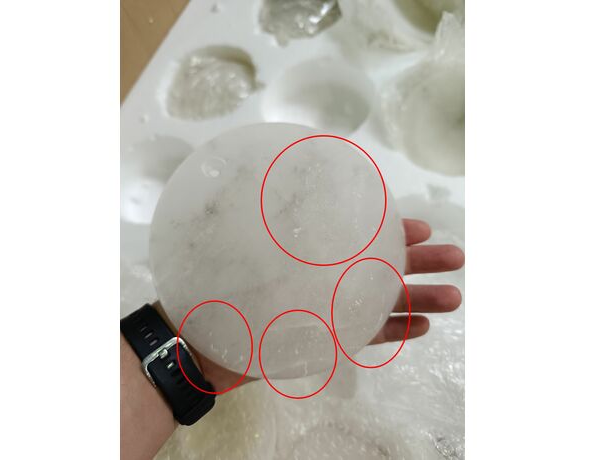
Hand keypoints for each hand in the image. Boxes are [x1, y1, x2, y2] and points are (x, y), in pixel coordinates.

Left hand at [189, 218, 464, 391]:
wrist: (201, 336)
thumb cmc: (217, 280)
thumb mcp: (239, 231)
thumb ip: (262, 204)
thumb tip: (268, 157)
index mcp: (312, 248)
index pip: (358, 234)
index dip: (392, 230)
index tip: (422, 227)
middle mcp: (323, 274)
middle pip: (380, 264)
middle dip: (421, 261)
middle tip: (456, 257)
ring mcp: (326, 307)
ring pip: (382, 300)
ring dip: (419, 298)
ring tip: (454, 296)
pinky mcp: (325, 337)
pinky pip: (367, 333)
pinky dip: (396, 330)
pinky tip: (424, 324)